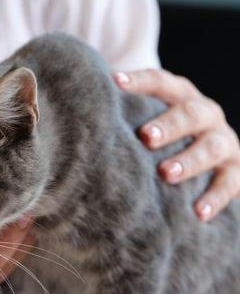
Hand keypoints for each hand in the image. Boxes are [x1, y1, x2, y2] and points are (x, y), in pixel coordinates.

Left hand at [115, 70, 239, 220]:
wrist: (210, 157)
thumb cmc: (161, 136)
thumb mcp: (146, 121)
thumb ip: (120, 116)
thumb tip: (70, 116)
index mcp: (181, 96)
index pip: (161, 82)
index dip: (140, 81)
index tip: (115, 82)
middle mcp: (206, 114)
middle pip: (191, 113)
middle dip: (170, 125)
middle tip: (146, 137)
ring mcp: (224, 141)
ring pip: (212, 147)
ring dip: (190, 160)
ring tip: (166, 174)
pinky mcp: (235, 169)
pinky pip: (230, 183)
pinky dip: (216, 197)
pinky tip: (198, 212)